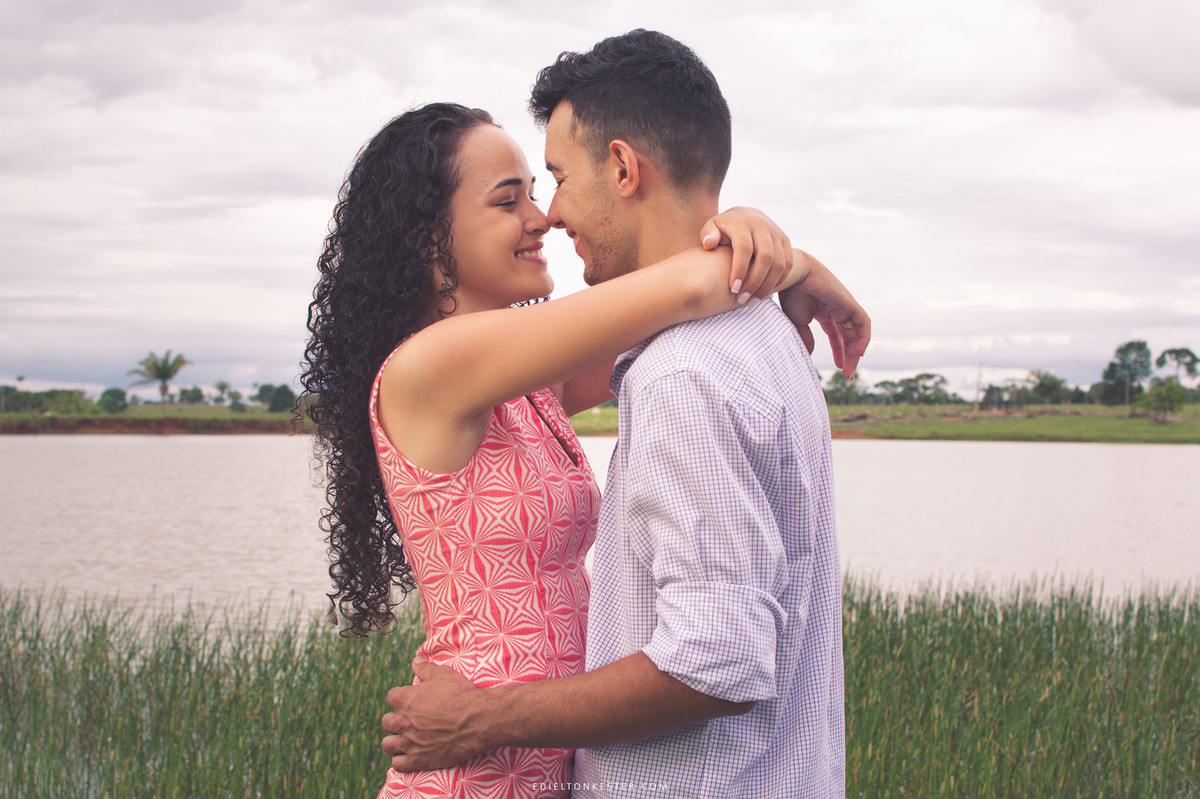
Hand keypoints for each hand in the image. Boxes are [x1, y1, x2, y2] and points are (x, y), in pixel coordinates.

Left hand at [381, 661, 490, 771]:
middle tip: (408, 722)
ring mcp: (408, 742)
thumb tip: (414, 661)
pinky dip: (401, 761)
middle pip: (386, 722)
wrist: (477, 720)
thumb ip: (425, 668)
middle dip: (395, 721)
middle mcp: (402, 721)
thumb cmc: (461, 695)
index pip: (390, 698)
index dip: (399, 699)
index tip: (408, 702)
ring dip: (394, 742)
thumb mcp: (443, 674)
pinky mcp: (417, 760)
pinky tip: (409, 756)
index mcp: (404, 699)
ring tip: (404, 740)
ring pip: (387, 745)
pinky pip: (397, 764)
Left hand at [700, 207, 793, 302]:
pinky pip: (788, 264)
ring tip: (752, 301)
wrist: (746, 215)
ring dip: (767, 286)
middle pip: (766, 257)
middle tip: (742, 299)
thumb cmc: (724, 228)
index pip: (744, 248)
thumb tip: (709, 244)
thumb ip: (708, 234)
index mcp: (742, 223)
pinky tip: (763, 293)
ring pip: (779, 263)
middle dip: (755, 282)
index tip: (733, 289)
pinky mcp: (786, 241)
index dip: (739, 270)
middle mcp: (762, 225)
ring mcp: (777, 233)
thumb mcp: (712, 227)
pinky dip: (778, 280)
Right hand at [779, 253, 870, 378]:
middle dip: (849, 356)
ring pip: (856, 333)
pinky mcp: (850, 304)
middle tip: (847, 376)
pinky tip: (858, 353)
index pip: (836, 335)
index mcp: (823, 311)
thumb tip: (810, 355)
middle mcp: (836, 309)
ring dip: (855, 352)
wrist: (794, 275)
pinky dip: (863, 338)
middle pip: (848, 336)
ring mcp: (844, 306)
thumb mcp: (797, 322)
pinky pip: (863, 323)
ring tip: (850, 370)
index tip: (840, 368)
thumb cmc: (791, 294)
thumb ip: (805, 338)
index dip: (839, 352)